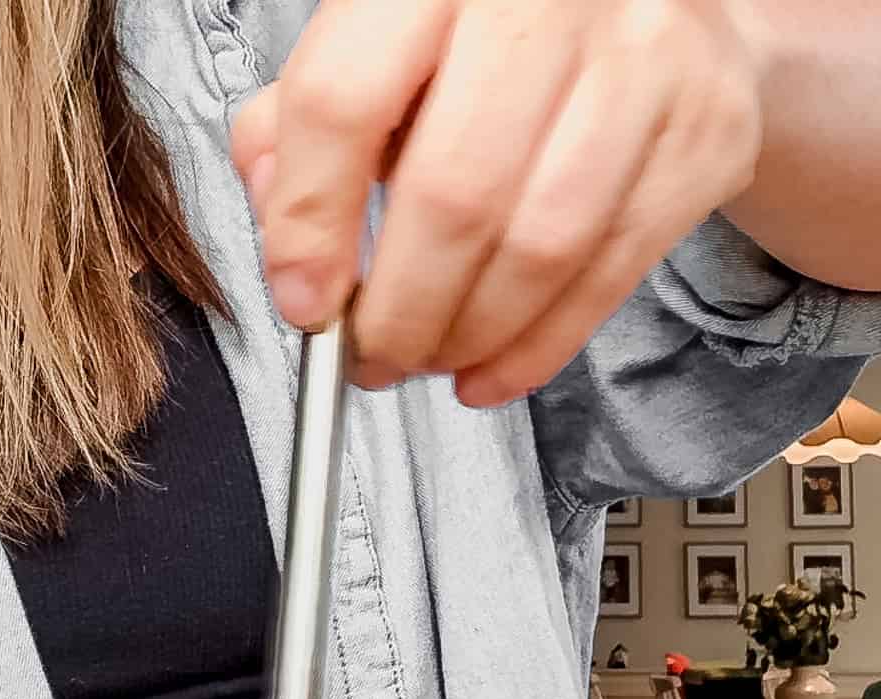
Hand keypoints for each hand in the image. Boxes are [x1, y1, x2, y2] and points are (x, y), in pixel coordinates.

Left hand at [233, 0, 762, 403]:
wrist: (664, 3)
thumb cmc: (499, 35)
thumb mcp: (386, 40)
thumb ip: (306, 123)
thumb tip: (286, 238)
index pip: (344, 102)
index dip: (311, 226)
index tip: (305, 303)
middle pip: (453, 194)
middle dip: (399, 311)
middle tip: (373, 356)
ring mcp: (641, 59)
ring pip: (539, 247)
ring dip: (468, 336)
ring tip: (431, 360)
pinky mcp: (703, 130)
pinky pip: (609, 275)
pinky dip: (537, 349)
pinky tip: (491, 371)